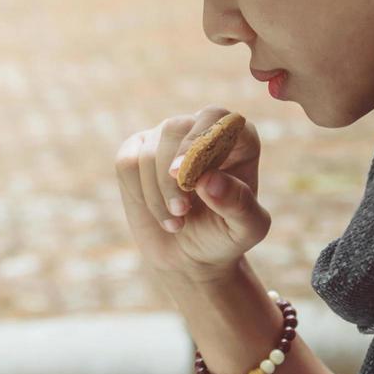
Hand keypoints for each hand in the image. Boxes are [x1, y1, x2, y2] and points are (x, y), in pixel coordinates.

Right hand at [115, 106, 269, 283]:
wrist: (190, 255)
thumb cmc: (225, 236)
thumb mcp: (246, 229)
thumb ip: (239, 204)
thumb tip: (208, 180)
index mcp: (237, 139)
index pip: (217, 118)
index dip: (199, 141)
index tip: (186, 176)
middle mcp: (200, 130)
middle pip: (176, 129)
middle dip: (172, 176)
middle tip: (181, 211)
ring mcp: (166, 139)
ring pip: (149, 150)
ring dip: (158, 193)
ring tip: (176, 223)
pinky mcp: (136, 153)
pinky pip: (127, 162)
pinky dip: (139, 193)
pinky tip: (159, 213)